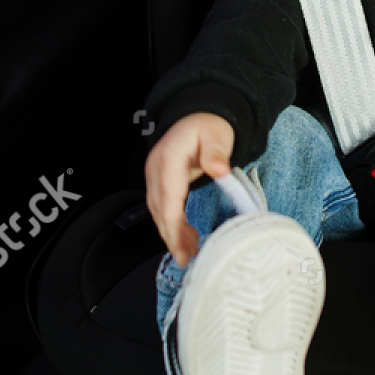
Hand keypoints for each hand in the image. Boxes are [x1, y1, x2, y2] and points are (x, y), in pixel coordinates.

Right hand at [145, 112, 234, 267]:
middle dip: (171, 237)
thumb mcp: (217, 135)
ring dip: (172, 233)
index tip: (181, 246)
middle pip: (159, 210)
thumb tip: (219, 169)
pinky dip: (173, 224)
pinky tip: (187, 237)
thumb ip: (216, 153)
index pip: (168, 198)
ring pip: (159, 212)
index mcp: (168, 159)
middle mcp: (156, 169)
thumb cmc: (209, 126)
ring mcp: (155, 176)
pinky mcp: (160, 182)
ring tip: (189, 253)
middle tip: (185, 259)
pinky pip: (164, 207)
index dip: (173, 225)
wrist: (200, 115)